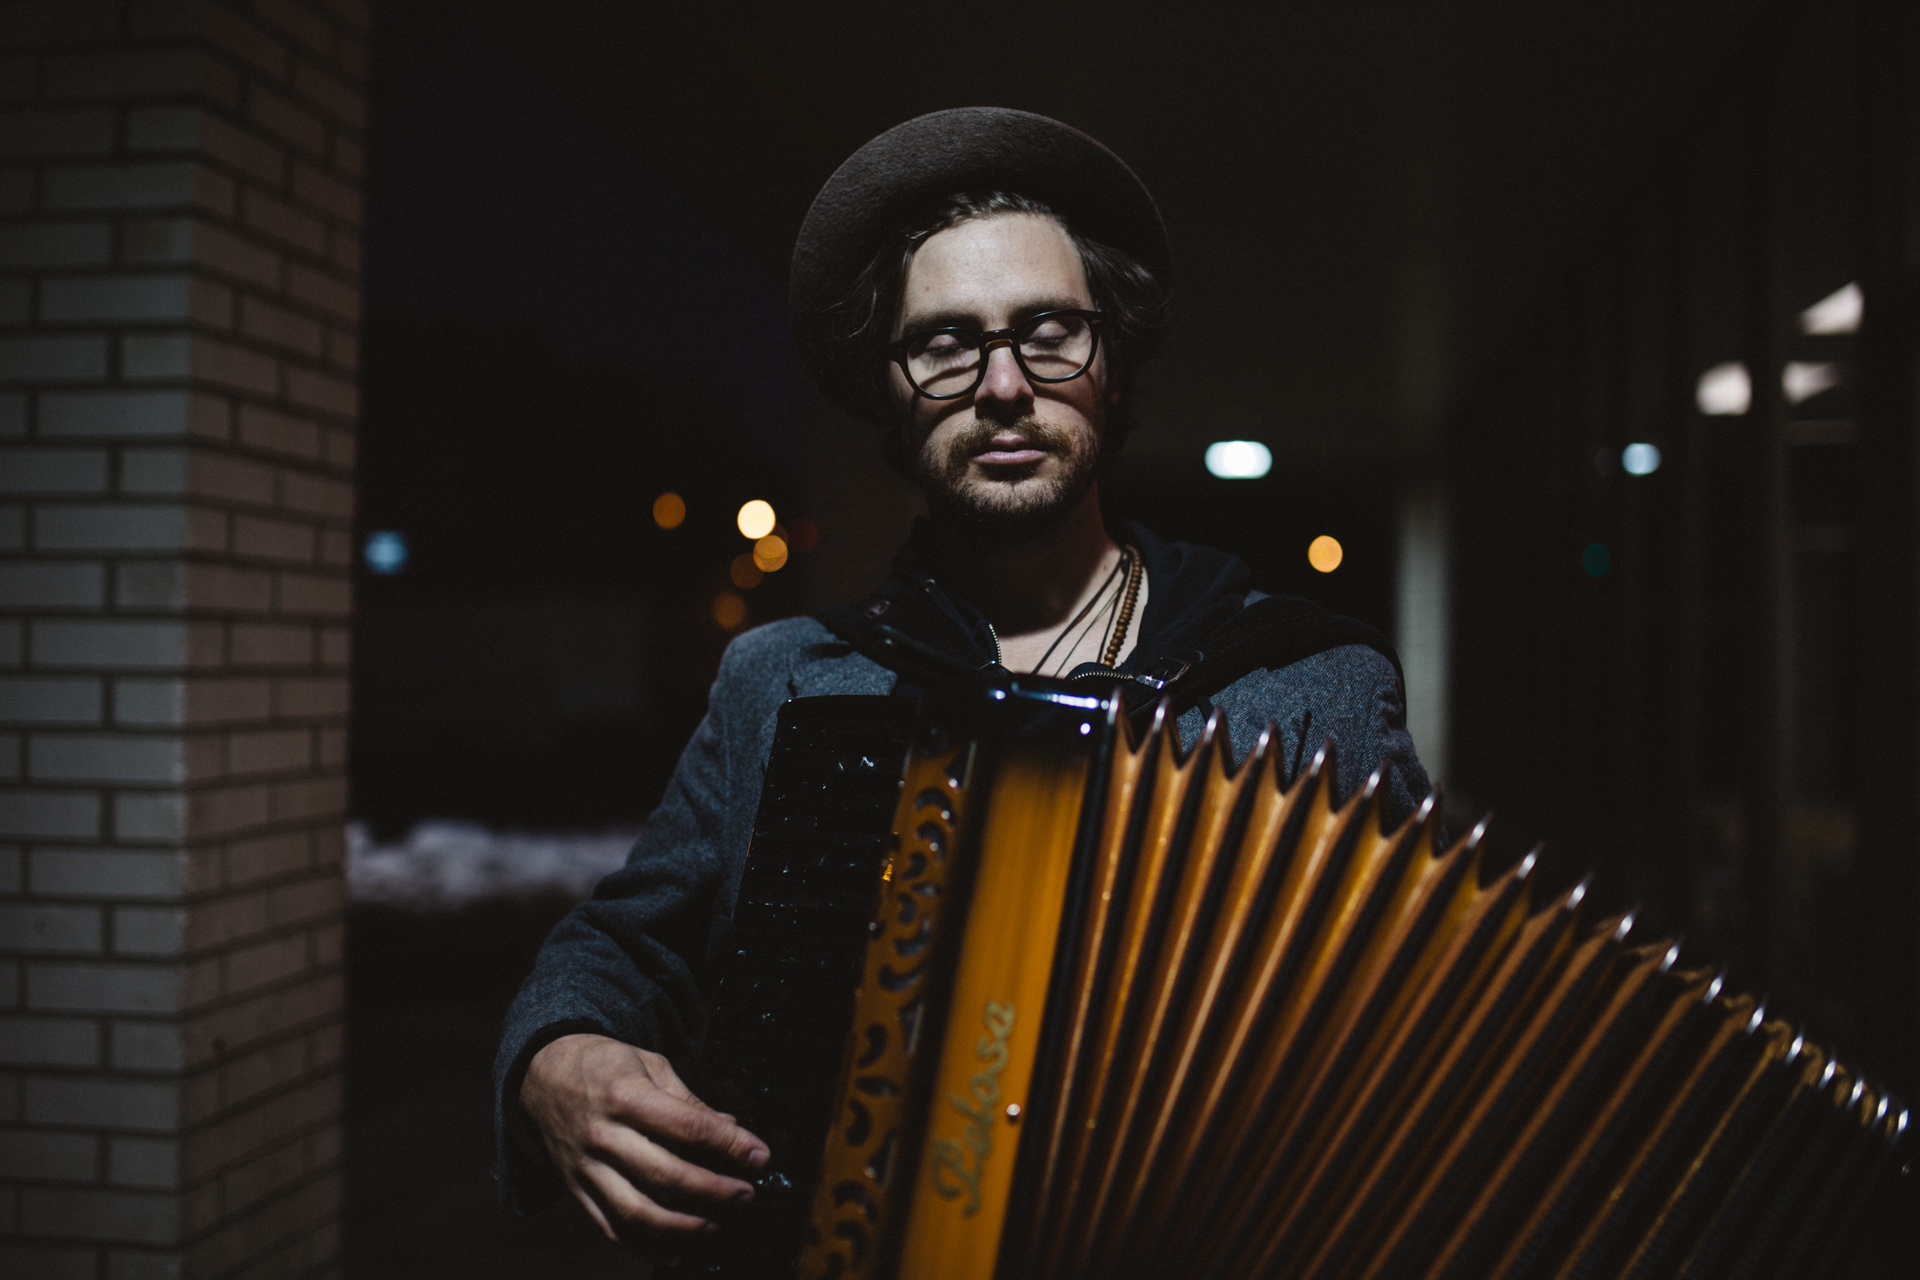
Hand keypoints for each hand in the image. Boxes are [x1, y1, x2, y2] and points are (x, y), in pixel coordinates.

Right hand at [521, 1032, 770, 1258]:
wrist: (541, 1075)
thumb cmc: (606, 1065)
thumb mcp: (650, 1065)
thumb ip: (690, 1101)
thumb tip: (733, 1130)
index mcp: (626, 1095)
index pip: (687, 1126)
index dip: (729, 1144)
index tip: (760, 1156)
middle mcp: (603, 1135)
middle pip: (666, 1174)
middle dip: (713, 1190)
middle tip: (746, 1195)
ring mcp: (586, 1167)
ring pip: (637, 1211)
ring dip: (683, 1227)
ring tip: (717, 1225)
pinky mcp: (576, 1190)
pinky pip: (610, 1229)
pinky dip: (645, 1247)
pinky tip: (678, 1252)